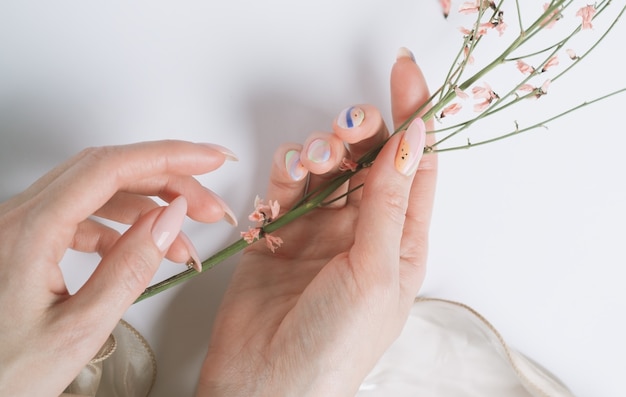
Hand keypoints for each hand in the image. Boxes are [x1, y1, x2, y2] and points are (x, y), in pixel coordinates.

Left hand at [0, 141, 235, 395]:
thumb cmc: (4, 374)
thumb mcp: (78, 330)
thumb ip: (129, 269)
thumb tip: (169, 218)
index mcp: (28, 231)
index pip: (110, 168)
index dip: (169, 157)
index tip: (210, 160)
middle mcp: (19, 217)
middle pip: (108, 172)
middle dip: (169, 181)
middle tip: (210, 206)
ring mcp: (21, 226)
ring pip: (98, 192)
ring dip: (149, 206)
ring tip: (186, 238)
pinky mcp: (27, 240)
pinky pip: (83, 215)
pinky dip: (123, 226)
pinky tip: (144, 248)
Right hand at [197, 49, 437, 395]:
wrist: (264, 383)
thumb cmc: (333, 344)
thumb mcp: (376, 271)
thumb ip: (389, 203)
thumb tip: (412, 140)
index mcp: (402, 241)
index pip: (416, 165)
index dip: (416, 116)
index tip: (406, 74)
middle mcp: (364, 230)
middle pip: (369, 159)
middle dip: (362, 131)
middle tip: (349, 124)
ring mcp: (320, 229)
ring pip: (327, 167)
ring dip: (322, 152)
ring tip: (314, 162)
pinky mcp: (280, 231)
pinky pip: (286, 187)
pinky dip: (287, 173)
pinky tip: (287, 177)